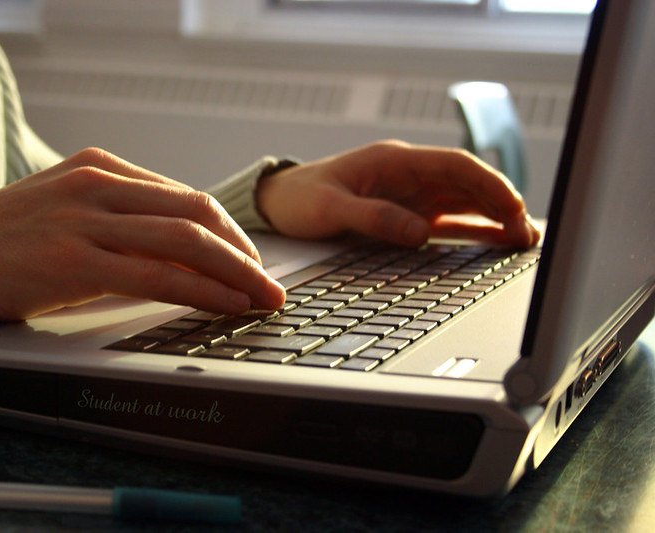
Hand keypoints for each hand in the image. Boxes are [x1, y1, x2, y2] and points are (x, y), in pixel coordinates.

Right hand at [0, 148, 285, 320]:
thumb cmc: (7, 241)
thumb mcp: (71, 215)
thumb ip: (123, 223)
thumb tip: (183, 255)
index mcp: (102, 169)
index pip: (187, 196)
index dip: (230, 233)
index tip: (251, 261)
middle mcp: (100, 185)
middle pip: (198, 213)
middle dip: (245, 252)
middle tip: (270, 283)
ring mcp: (86, 219)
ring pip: (186, 240)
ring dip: (236, 272)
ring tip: (264, 298)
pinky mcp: (73, 258)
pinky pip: (156, 274)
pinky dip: (200, 289)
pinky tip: (227, 304)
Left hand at [256, 140, 539, 247]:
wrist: (281, 202)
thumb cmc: (302, 199)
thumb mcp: (331, 209)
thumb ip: (373, 218)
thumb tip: (420, 232)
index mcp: (395, 162)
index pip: (454, 165)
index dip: (487, 183)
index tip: (510, 206)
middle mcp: (410, 176)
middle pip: (467, 184)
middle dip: (501, 204)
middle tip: (526, 232)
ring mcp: (412, 196)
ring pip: (464, 203)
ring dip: (494, 218)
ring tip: (523, 239)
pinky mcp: (408, 216)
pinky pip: (448, 221)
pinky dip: (474, 229)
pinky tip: (496, 241)